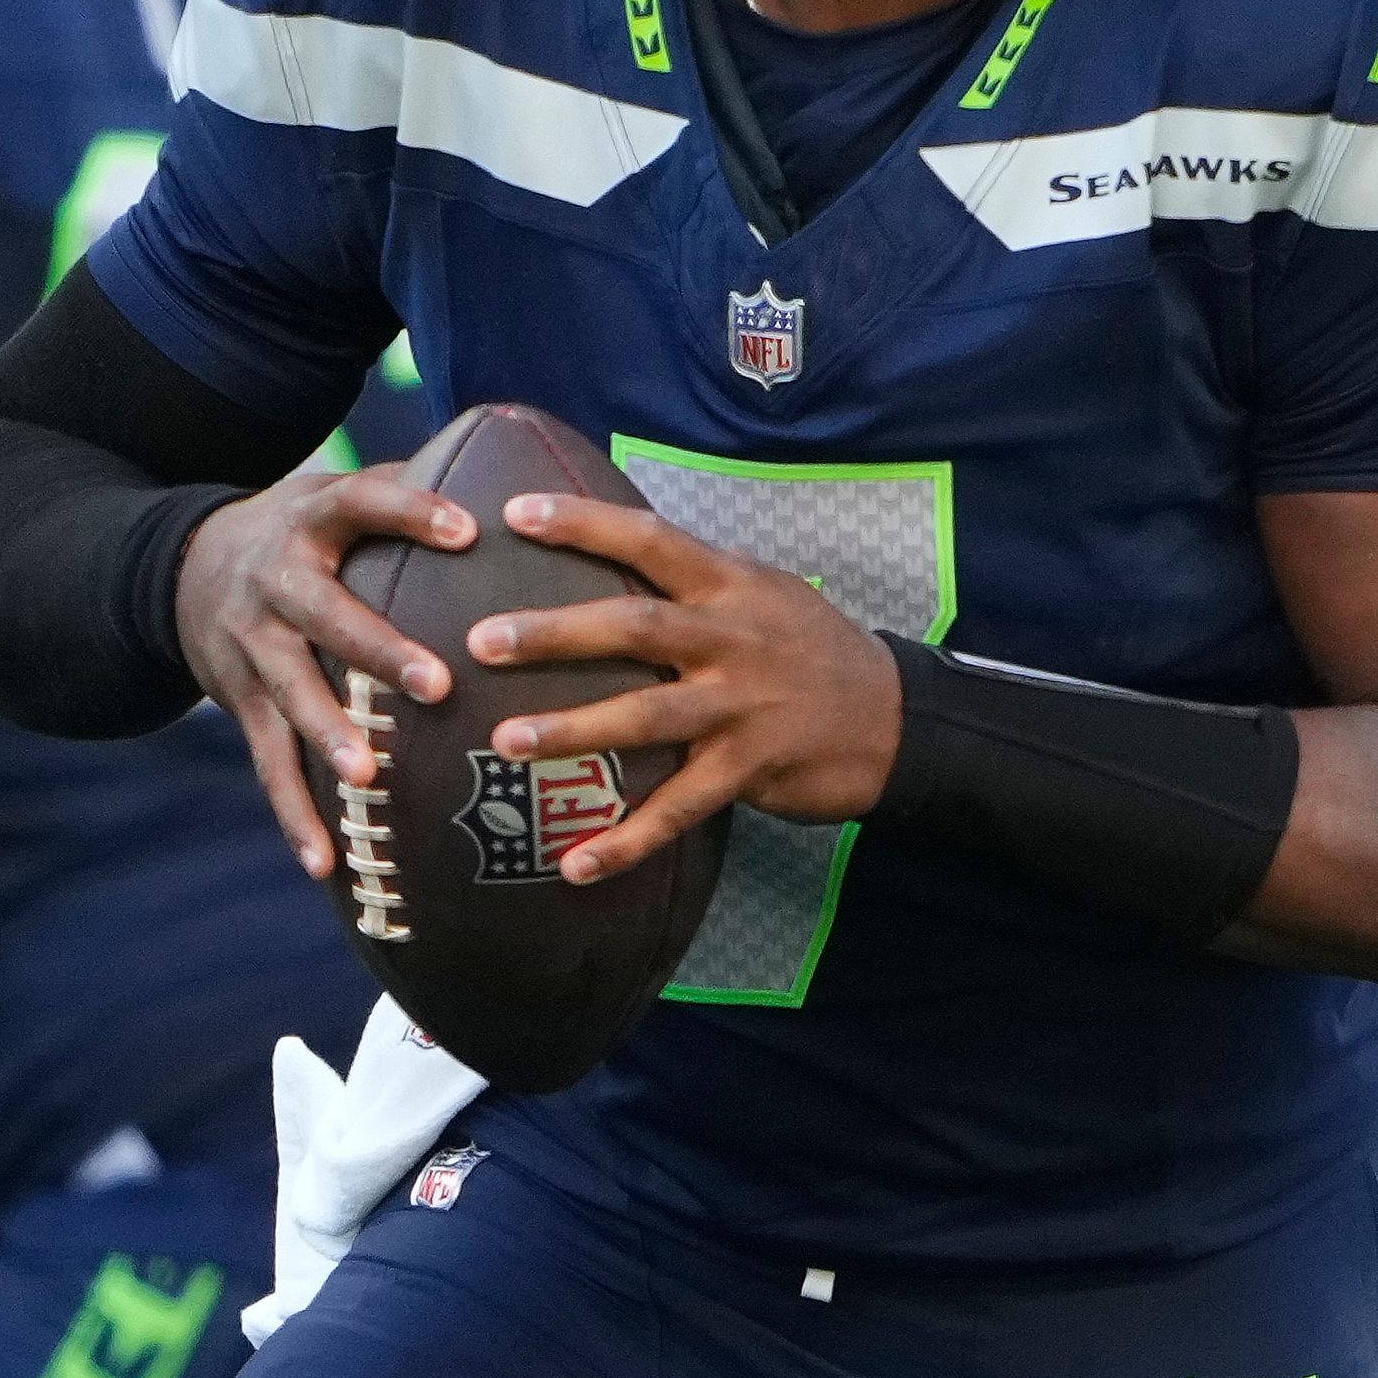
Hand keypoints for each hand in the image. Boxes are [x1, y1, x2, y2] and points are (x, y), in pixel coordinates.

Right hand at [173, 465, 471, 876]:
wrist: (183, 567)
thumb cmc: (300, 531)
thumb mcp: (335, 493)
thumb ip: (407, 488)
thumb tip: (511, 478)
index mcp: (312, 520)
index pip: (362, 503)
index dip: (410, 512)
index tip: (467, 530)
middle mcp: (276, 581)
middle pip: (327, 615)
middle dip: (379, 650)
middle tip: (437, 683)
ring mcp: (252, 646)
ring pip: (291, 694)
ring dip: (329, 736)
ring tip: (368, 774)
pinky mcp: (238, 703)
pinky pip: (268, 764)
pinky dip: (294, 817)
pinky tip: (327, 865)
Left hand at [467, 495, 898, 888]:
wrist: (895, 717)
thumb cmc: (811, 648)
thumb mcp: (763, 592)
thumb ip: (695, 580)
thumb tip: (614, 553)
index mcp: (729, 586)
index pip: (650, 540)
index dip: (584, 524)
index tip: (515, 514)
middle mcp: (731, 640)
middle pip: (635, 628)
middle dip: (555, 634)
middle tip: (481, 641)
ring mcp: (741, 706)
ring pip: (646, 717)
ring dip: (572, 730)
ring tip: (505, 742)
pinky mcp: (749, 769)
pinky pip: (679, 808)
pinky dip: (627, 839)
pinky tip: (575, 863)